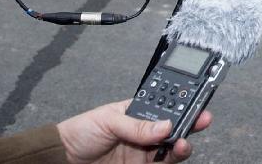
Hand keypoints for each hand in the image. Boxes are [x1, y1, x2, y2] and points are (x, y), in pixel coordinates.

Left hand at [56, 99, 211, 163]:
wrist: (61, 160)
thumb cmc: (80, 132)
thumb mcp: (108, 120)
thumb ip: (137, 124)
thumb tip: (165, 124)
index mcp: (138, 112)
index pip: (166, 107)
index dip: (183, 104)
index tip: (197, 104)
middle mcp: (144, 132)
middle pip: (174, 127)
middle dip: (190, 123)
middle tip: (200, 121)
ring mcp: (143, 152)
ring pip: (171, 148)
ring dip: (182, 145)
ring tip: (183, 143)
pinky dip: (170, 161)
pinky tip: (173, 154)